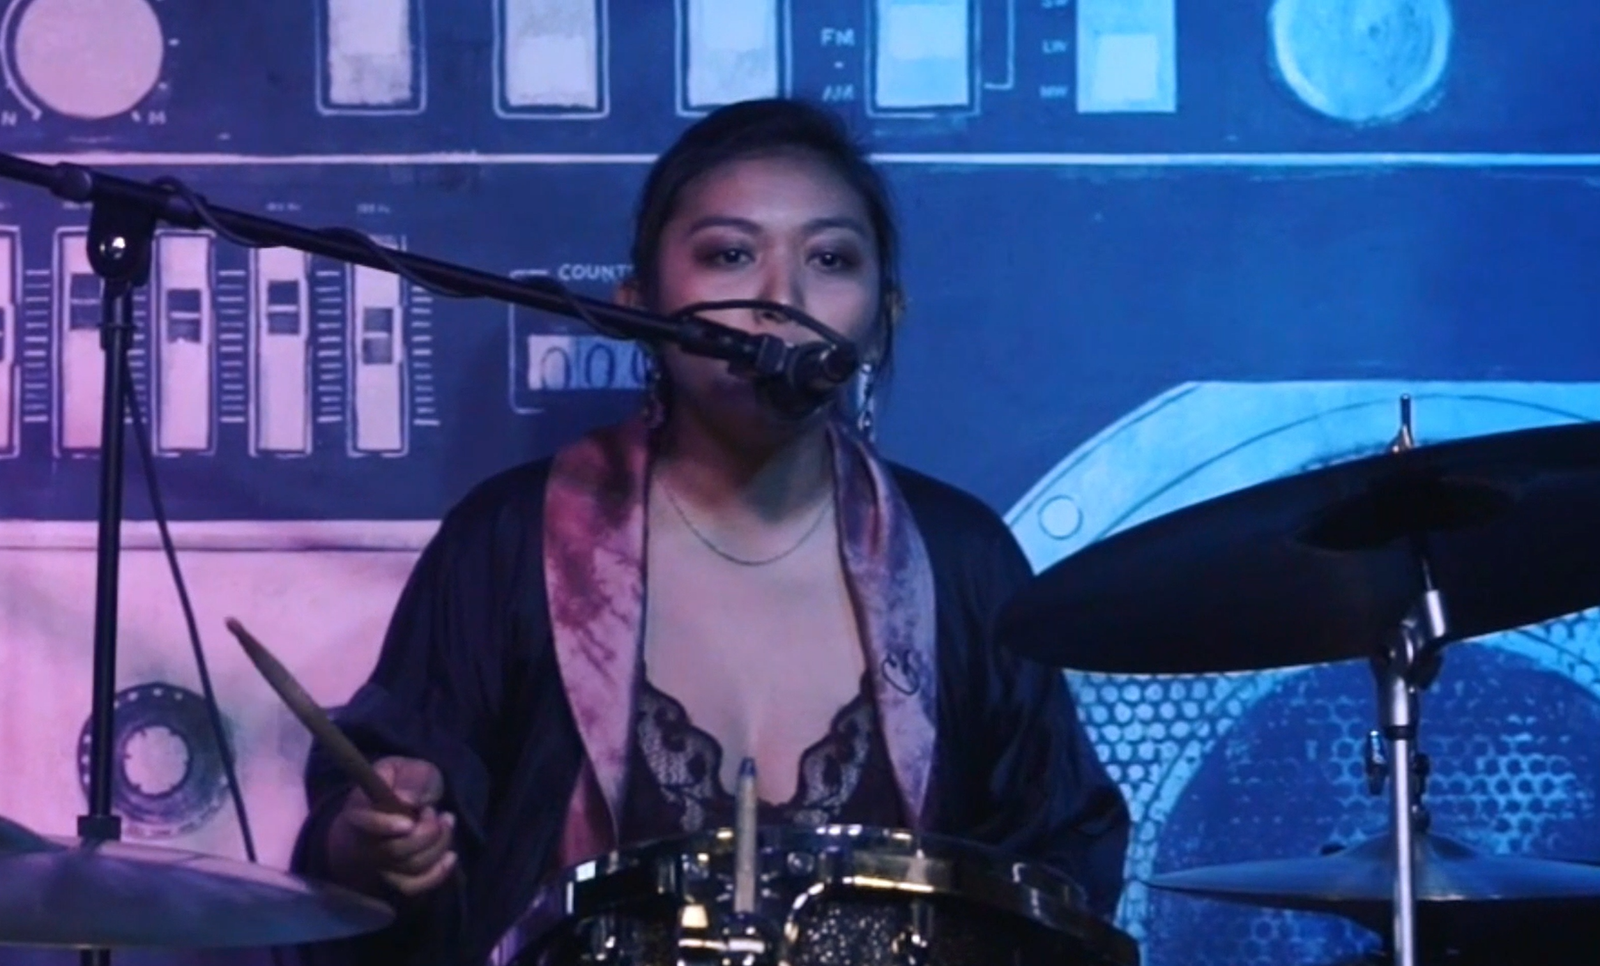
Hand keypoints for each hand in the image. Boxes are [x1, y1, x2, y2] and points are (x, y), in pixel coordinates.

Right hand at [326, 756, 456, 898]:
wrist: (392, 802)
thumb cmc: (399, 783)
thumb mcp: (407, 769)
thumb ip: (411, 779)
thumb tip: (407, 800)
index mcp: (359, 810)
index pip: (362, 823)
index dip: (383, 825)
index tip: (409, 822)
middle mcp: (363, 843)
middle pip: (392, 851)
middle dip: (425, 832)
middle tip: (434, 810)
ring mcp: (378, 864)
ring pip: (408, 868)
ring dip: (437, 846)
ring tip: (446, 821)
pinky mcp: (394, 878)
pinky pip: (413, 887)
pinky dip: (436, 874)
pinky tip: (451, 856)